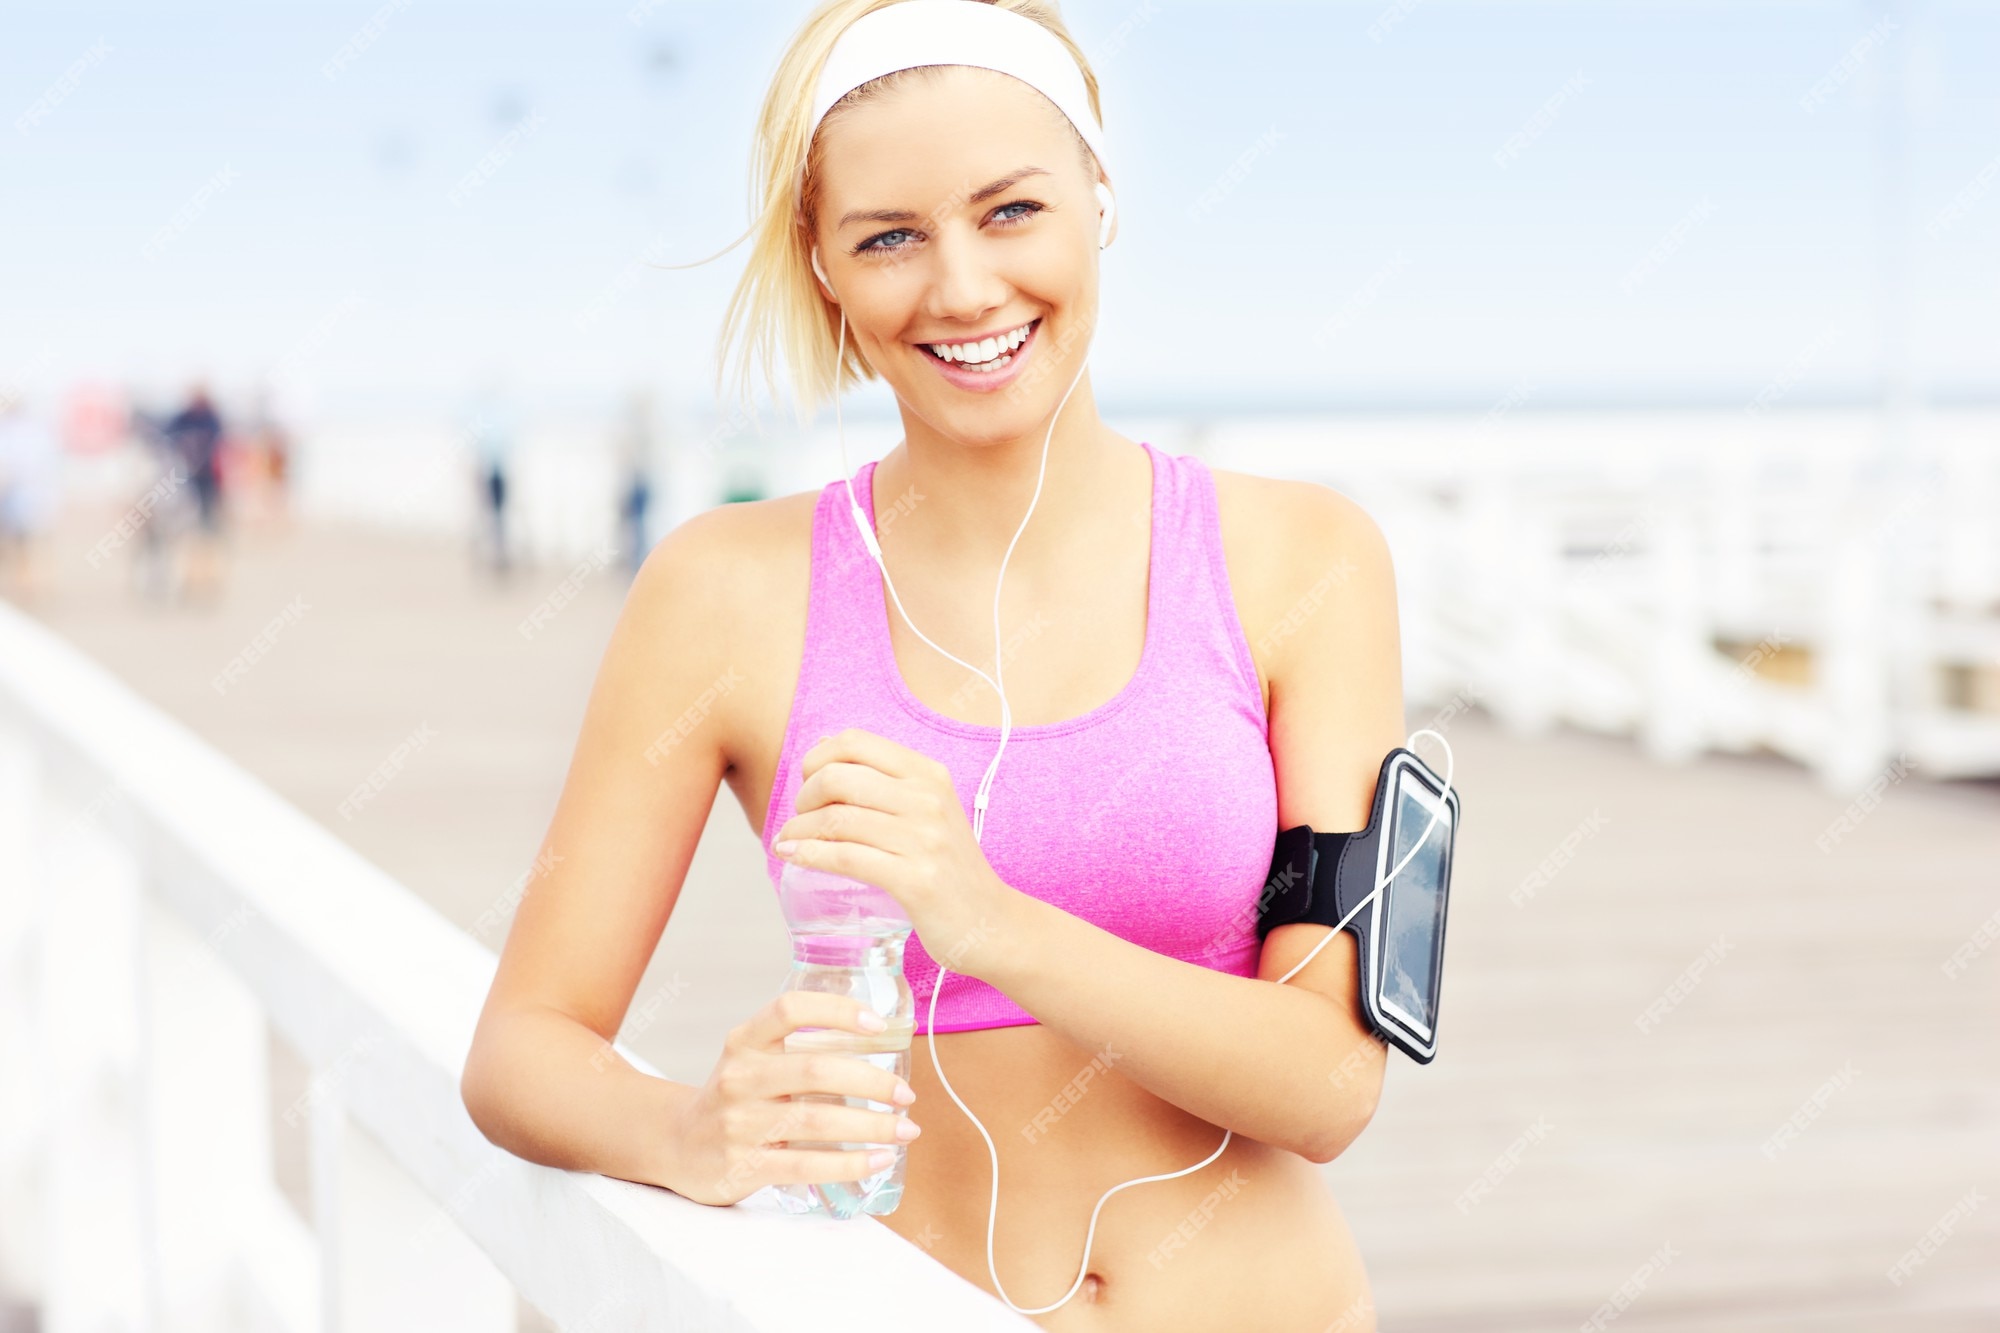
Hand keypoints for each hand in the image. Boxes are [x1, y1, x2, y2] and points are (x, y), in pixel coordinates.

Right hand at [666, 990, 919, 1206]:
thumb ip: (801, 1049)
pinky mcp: (744, 1165)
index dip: (836, 1010)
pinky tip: (879, 1160)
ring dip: (871, 1125)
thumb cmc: (736, 1099)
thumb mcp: (753, 1060)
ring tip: (905, 1130)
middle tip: (905, 1095)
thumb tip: (882, 1042)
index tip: (878, 1023)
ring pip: (816, 1120)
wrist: (678, 1146)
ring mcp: (739, 1123)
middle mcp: (739, 1077)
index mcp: (745, 1042)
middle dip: (871, 1082)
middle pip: (815, 1070)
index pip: (789, 1009)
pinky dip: (850, 1163)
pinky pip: (807, 1164)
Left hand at [774, 728, 1014, 981]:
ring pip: (836, 819)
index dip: (817, 758)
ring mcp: (923, 840)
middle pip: (838, 777)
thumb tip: (824, 746)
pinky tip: (792, 856)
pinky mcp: (915, 880)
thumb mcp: (929, 809)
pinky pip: (844, 858)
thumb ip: (885, 780)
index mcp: (929, 774)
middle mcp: (928, 799)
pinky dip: (807, 855)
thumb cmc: (948, 866)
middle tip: (800, 817)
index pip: (855, 742)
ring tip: (788, 840)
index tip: (808, 783)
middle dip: (804, 796)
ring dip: (798, 829)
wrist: (991, 922)